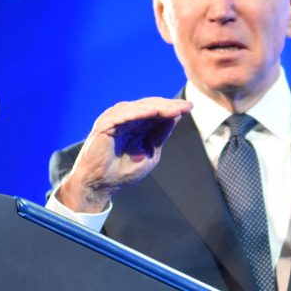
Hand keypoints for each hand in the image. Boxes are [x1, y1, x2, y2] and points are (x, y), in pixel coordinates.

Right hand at [56, 97, 192, 212]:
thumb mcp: (149, 153)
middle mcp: (126, 119)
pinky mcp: (104, 125)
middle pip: (149, 106)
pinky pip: (122, 115)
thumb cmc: (122, 171)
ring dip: (157, 107)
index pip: (156, 111)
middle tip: (185, 107)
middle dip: (168, 106)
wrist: (101, 185)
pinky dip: (137, 112)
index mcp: (136, 125)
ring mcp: (114, 120)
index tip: (190, 107)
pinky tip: (152, 112)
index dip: (173, 108)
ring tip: (173, 109)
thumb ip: (159, 135)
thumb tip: (176, 116)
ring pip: (138, 108)